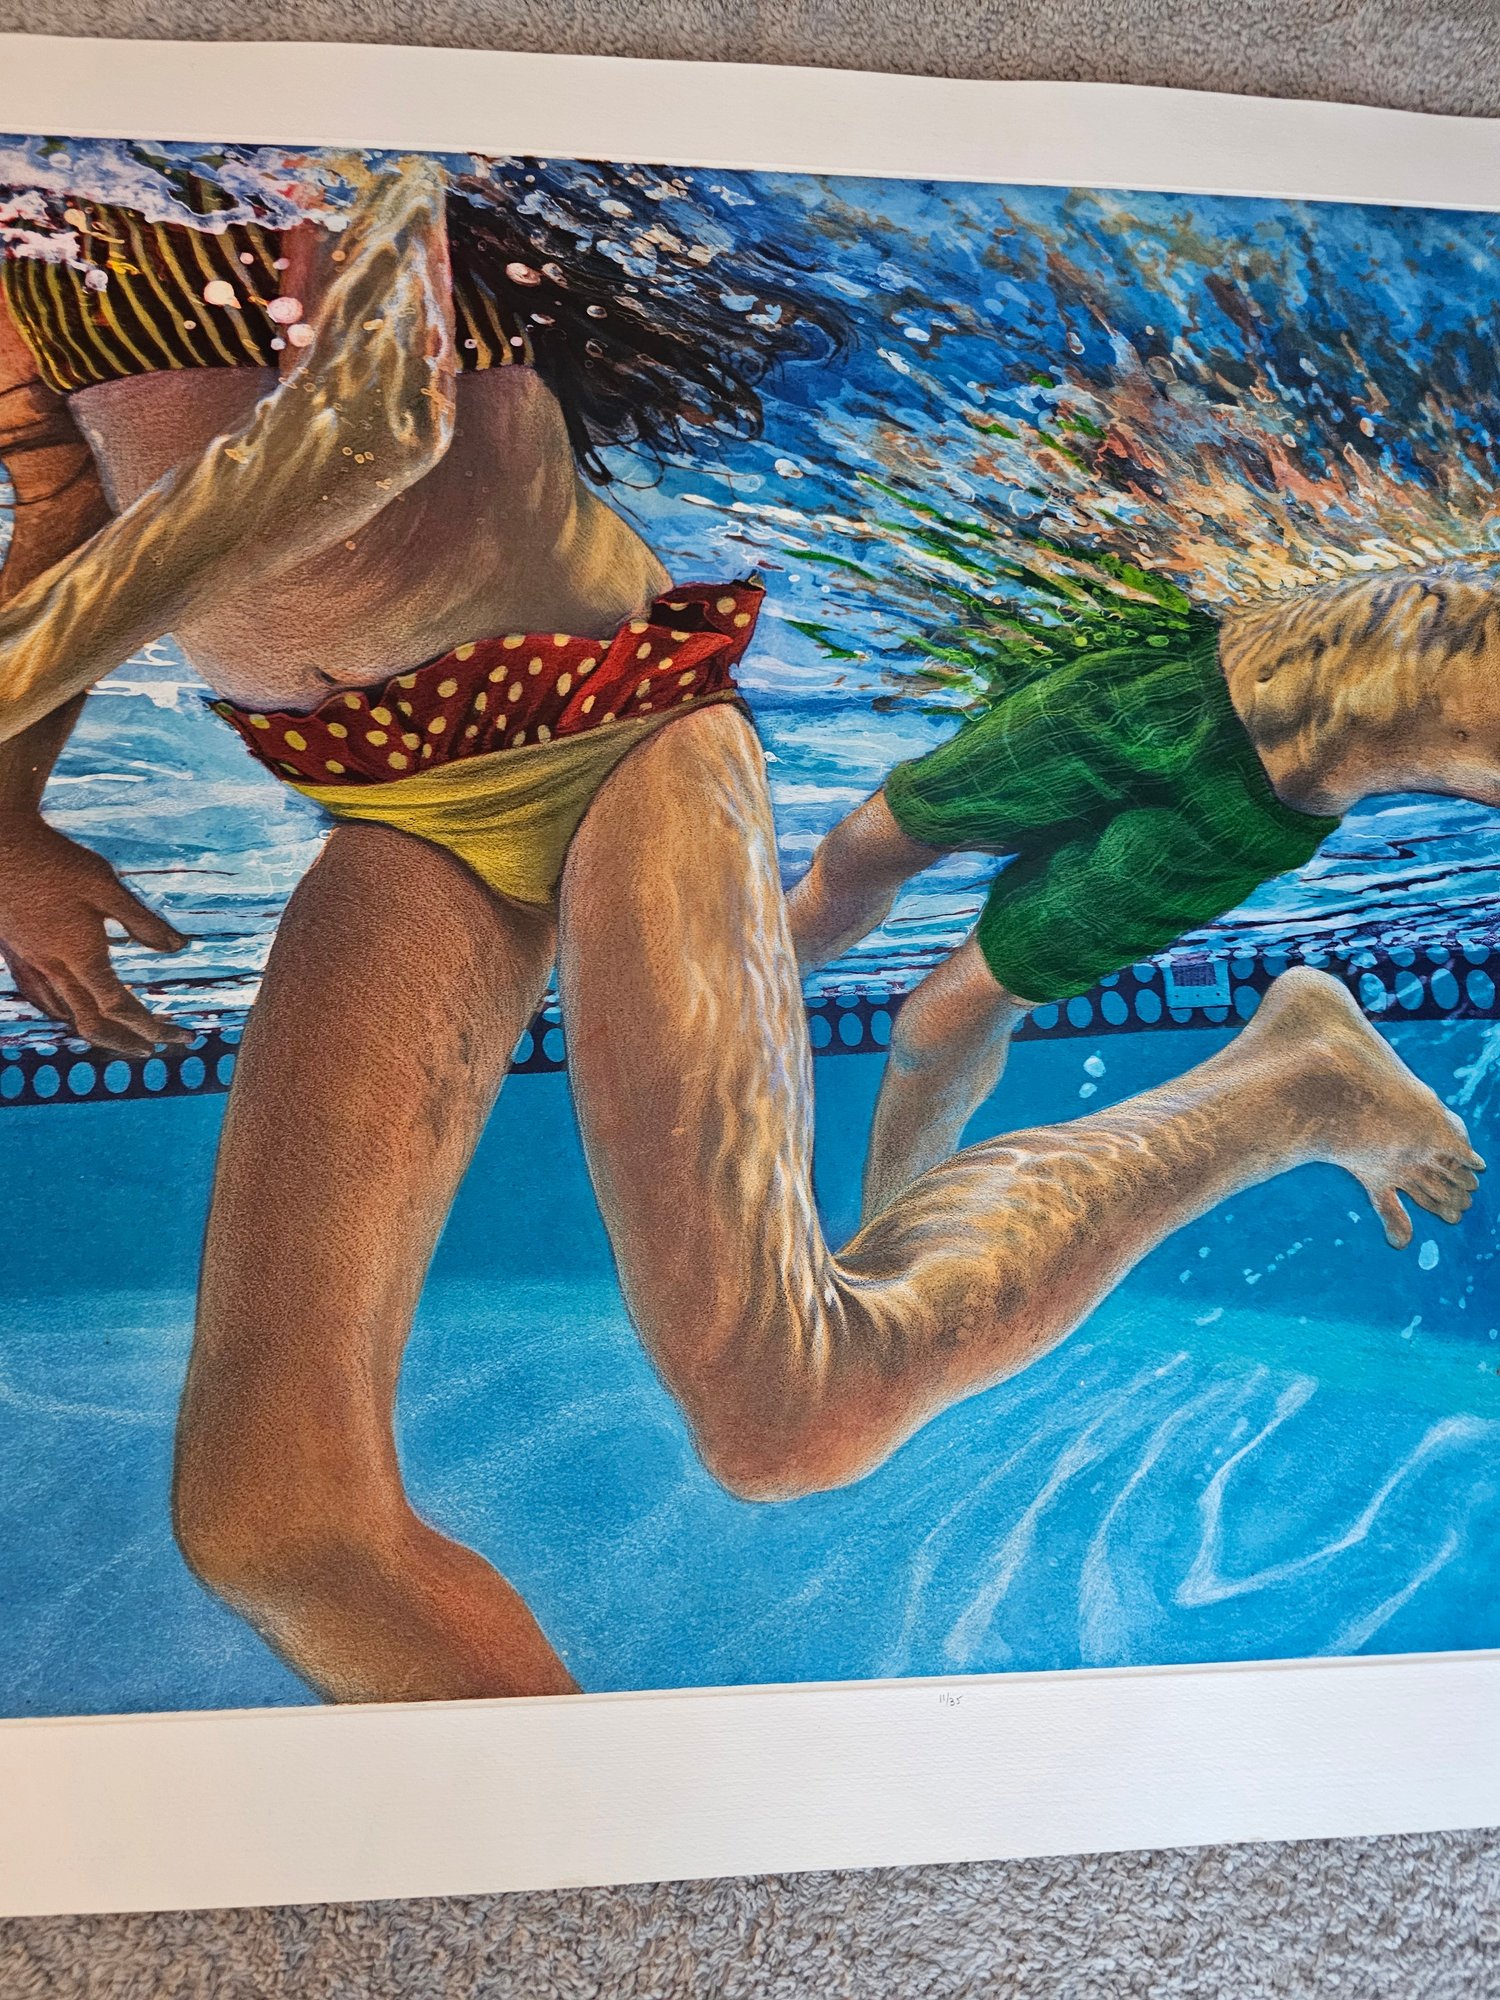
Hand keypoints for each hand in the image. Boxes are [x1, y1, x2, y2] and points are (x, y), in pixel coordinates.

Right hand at [0, 812, 190, 1055]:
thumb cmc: (55, 860)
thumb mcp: (107, 886)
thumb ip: (142, 922)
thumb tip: (179, 947)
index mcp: (79, 955)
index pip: (119, 1006)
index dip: (151, 1026)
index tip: (176, 1035)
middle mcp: (51, 968)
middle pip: (91, 1023)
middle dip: (128, 1041)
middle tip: (157, 1047)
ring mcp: (29, 963)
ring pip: (63, 1015)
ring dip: (96, 1031)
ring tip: (122, 1037)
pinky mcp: (14, 954)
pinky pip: (39, 999)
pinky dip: (62, 1015)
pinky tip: (69, 1012)